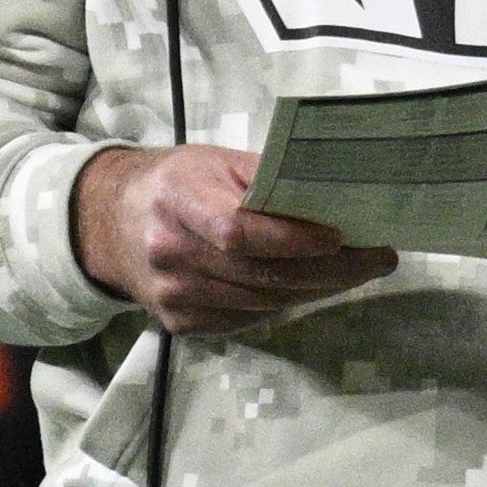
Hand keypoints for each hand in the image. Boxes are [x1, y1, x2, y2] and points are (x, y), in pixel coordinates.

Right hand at [73, 145, 394, 334]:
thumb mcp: (215, 162)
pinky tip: (312, 286)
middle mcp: (169, 254)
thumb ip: (267, 177)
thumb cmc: (177, 183)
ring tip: (356, 271)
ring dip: (316, 289)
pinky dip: (285, 303)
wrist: (109, 223)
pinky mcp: (180, 324)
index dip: (291, 240)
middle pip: (260, 275)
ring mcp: (172, 296)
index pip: (237, 232)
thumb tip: (335, 193)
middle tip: (378, 259)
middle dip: (329, 271)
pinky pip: (247, 319)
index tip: (340, 237)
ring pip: (261, 303)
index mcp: (177, 200)